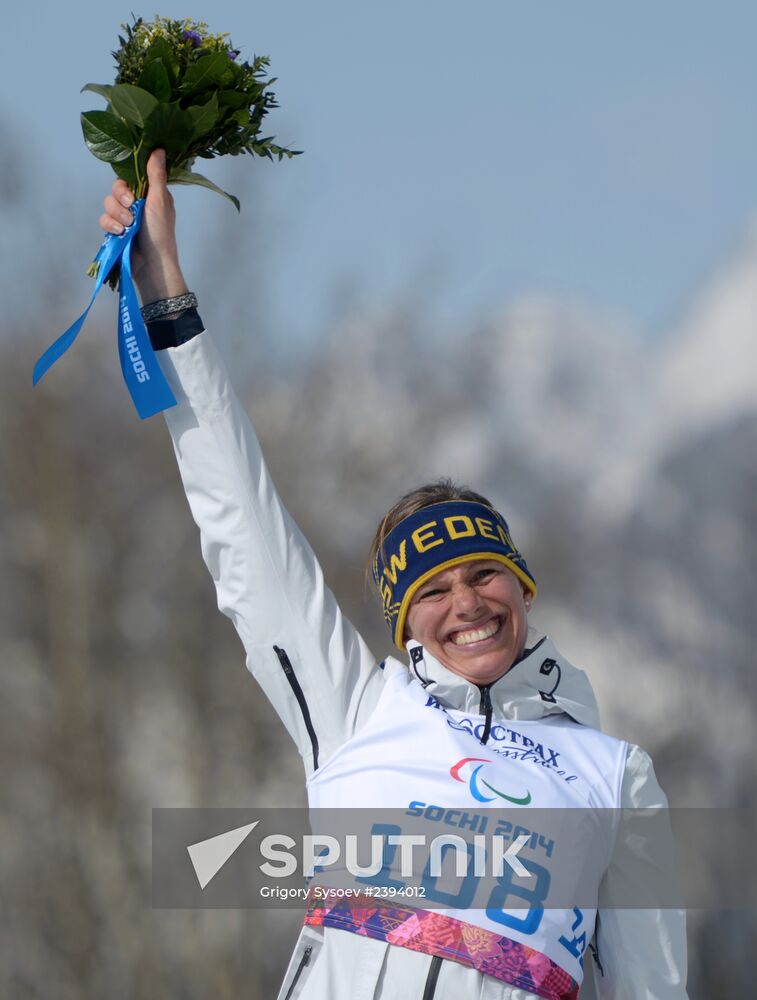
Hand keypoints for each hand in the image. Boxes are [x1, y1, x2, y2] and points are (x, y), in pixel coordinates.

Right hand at [99, 149, 188, 303]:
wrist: (151, 264)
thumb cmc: (160, 233)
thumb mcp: (160, 201)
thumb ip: (156, 175)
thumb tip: (158, 148)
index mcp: (150, 194)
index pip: (131, 177)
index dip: (128, 182)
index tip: (132, 191)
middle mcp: (138, 204)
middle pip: (116, 189)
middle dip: (121, 199)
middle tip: (131, 209)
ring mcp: (126, 218)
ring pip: (108, 204)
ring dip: (117, 215)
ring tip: (128, 227)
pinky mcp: (116, 230)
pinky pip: (104, 219)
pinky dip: (111, 225)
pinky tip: (121, 233)